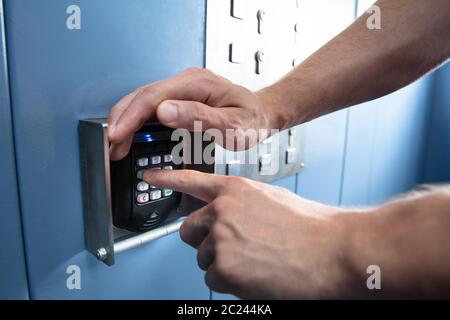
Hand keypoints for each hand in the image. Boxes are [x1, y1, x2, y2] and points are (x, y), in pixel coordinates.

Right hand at [107, 68, 271, 160]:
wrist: (262, 115)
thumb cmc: (252, 120)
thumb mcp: (231, 124)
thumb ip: (198, 117)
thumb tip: (163, 112)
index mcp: (197, 83)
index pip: (153, 96)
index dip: (131, 116)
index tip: (117, 135)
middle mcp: (186, 81)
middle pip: (142, 96)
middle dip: (122, 121)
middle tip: (111, 147)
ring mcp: (182, 88)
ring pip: (143, 101)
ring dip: (126, 121)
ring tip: (117, 145)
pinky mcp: (180, 99)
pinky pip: (153, 107)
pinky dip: (138, 122)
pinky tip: (132, 135)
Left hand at [143, 169, 353, 298]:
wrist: (333, 249)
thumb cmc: (309, 227)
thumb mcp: (269, 200)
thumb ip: (240, 203)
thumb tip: (223, 214)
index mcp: (234, 189)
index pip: (189, 180)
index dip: (166, 177)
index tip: (149, 176)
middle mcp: (222, 210)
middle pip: (188, 231)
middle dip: (205, 242)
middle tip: (235, 248)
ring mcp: (220, 238)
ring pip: (203, 259)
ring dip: (224, 264)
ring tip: (256, 261)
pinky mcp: (223, 267)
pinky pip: (214, 280)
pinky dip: (232, 282)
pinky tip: (257, 273)